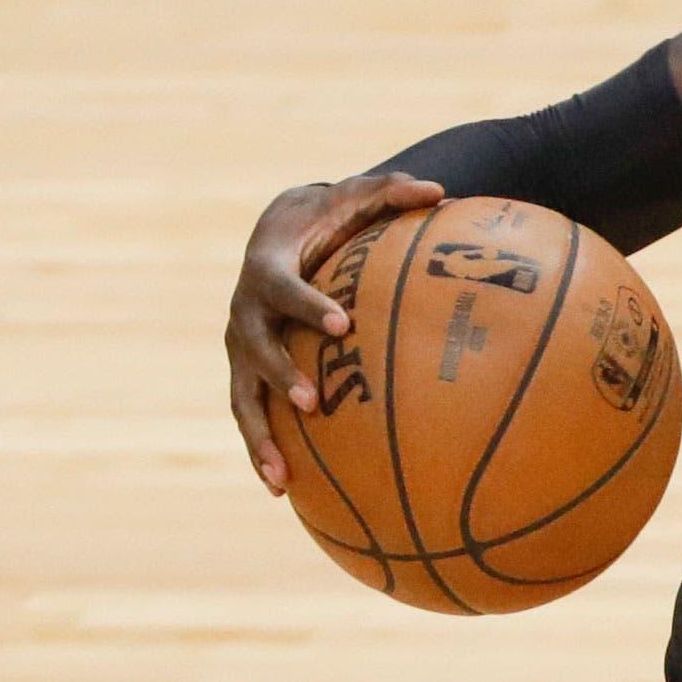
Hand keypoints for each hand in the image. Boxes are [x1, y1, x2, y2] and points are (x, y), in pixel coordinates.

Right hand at [224, 172, 443, 493]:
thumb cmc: (327, 216)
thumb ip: (392, 191)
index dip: (308, 306)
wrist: (278, 232)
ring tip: (282, 475)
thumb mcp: (354, 196)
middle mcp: (245, 312)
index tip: (342, 324)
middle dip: (280, 375)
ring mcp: (241, 349)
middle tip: (311, 402)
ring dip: (260, 436)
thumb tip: (440, 190)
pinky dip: (263, 450)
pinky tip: (284, 490)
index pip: (282, 288)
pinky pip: (250, 417)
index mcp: (267, 269)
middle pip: (254, 348)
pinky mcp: (246, 374)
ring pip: (242, 396)